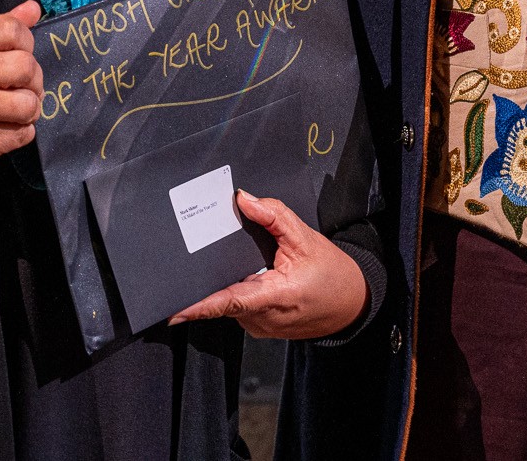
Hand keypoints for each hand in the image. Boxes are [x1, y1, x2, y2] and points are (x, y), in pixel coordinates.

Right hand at [0, 0, 42, 170]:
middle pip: (26, 66)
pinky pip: (25, 133)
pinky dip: (22, 131)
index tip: (17, 51)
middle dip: (33, 77)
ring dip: (30, 107)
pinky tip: (5, 126)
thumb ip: (2, 27)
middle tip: (21, 84)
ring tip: (16, 107)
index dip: (25, 40)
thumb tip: (34, 8)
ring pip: (29, 103)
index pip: (10, 29)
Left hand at [168, 191, 367, 338]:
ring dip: (230, 280)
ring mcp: (259, 326)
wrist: (351, 305)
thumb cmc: (332, 275)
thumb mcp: (306, 239)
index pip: (230, 301)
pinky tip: (253, 274)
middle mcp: (262, 318)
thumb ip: (274, 217)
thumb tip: (244, 199)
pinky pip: (239, 305)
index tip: (174, 309)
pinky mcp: (259, 327)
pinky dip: (239, 288)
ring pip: (230, 300)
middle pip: (224, 295)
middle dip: (214, 273)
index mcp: (275, 297)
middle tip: (215, 250)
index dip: (200, 306)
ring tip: (252, 262)